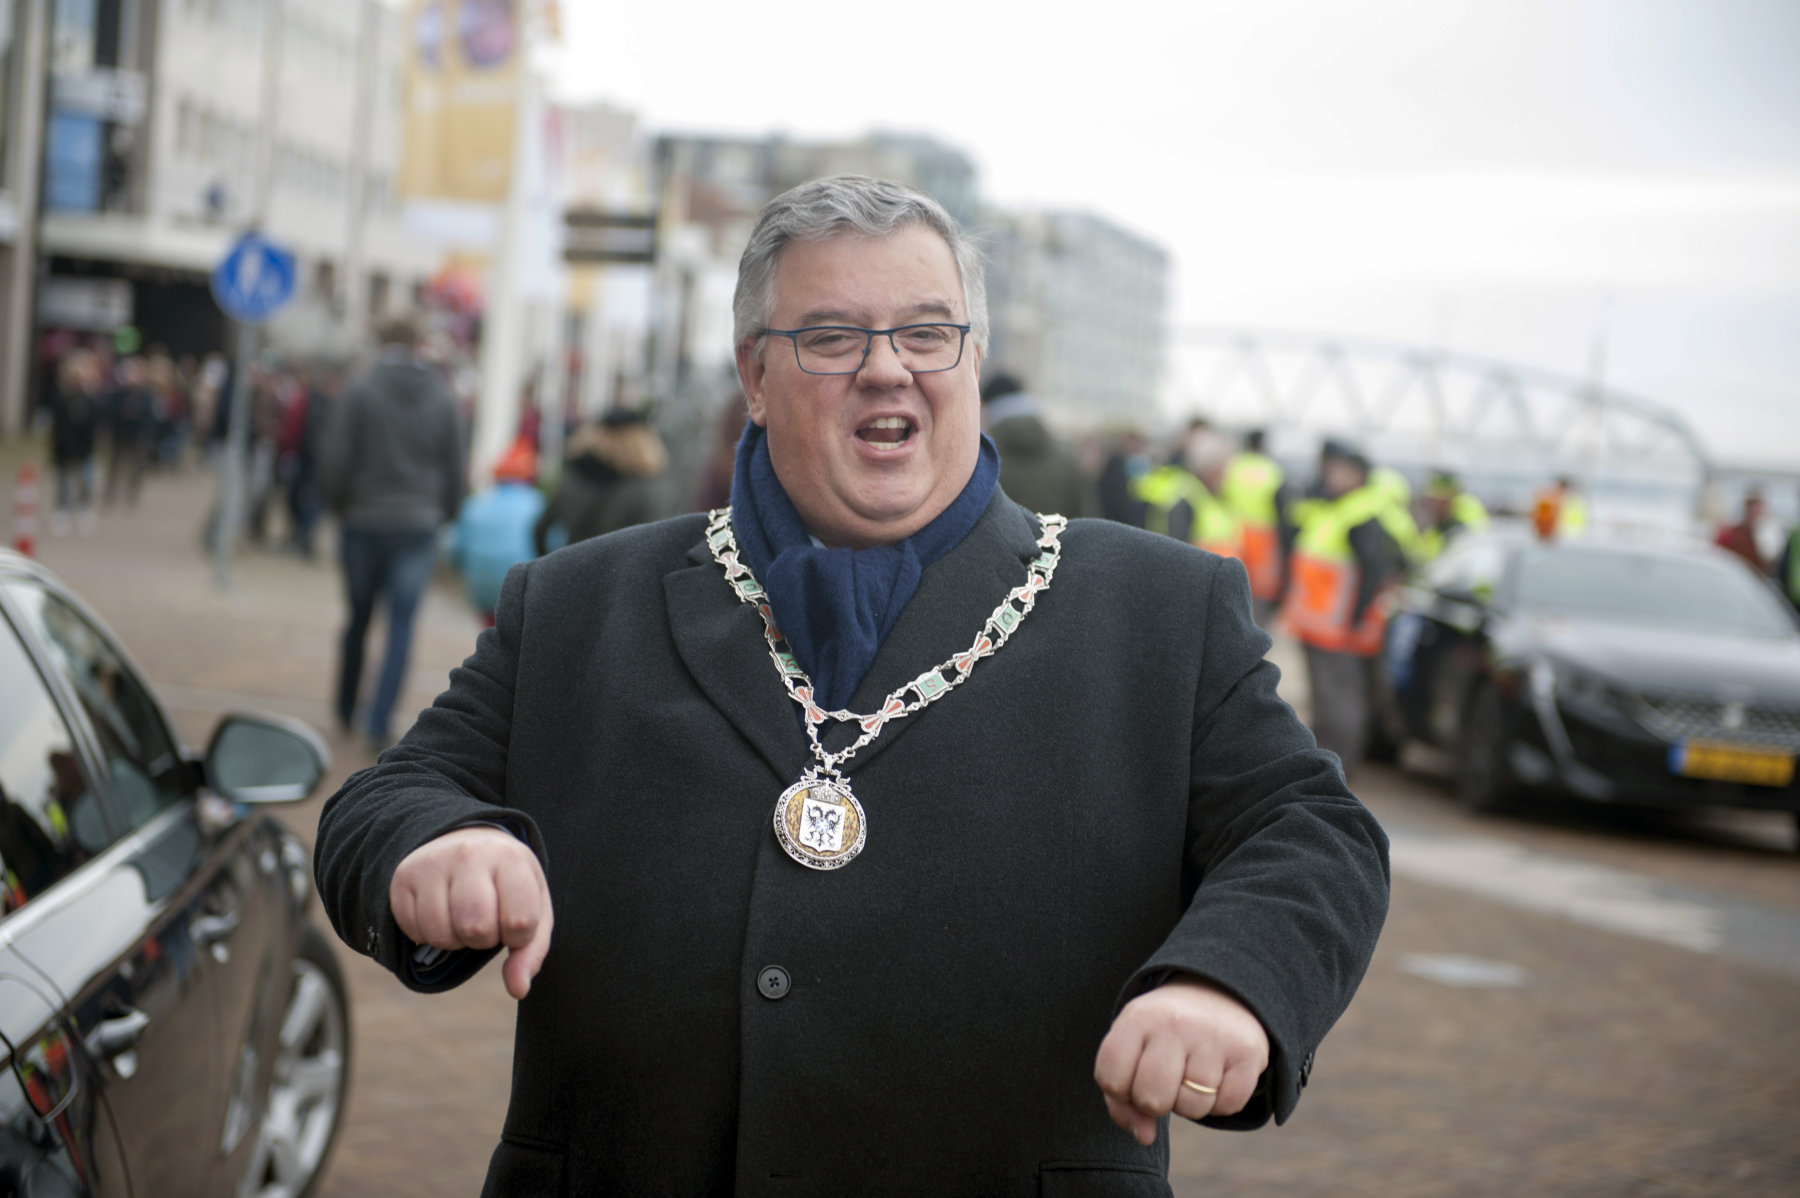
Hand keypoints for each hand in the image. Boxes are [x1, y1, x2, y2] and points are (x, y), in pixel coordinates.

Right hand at [389, 826, 552, 999]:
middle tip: (485, 920)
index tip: (514, 921)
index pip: (519, 922)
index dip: (517, 936)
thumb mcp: (532, 908)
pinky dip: (428, 935)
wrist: (466, 843)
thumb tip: (519, 989)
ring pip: (441, 933)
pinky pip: (414, 930)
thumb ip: (531, 951)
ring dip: (454, 940)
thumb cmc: (506, 885)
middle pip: (476, 928)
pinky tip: (440, 913)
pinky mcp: (404, 876)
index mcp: (511, 858)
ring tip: (462, 917)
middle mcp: (470, 854)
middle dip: (483, 939)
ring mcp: (433, 862)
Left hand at [1093, 975, 1270, 1144]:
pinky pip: (1227, 1106)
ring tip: (1192, 1076)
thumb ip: (1122, 1098)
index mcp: (1137, 1018)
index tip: (1133, 1077)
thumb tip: (1145, 1137)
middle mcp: (1174, 1023)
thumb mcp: (1133, 1048)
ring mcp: (1213, 1036)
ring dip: (1190, 1104)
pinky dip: (1221, 1103)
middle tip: (1165, 1082)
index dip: (1120, 1093)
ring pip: (1192, 1107)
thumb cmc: (1164, 1033)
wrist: (1220, 994)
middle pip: (1151, 1099)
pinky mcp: (1247, 1052)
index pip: (1111, 1079)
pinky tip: (1218, 1076)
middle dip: (1155, 1103)